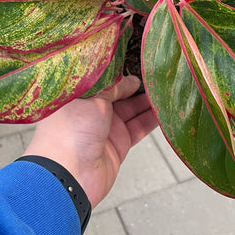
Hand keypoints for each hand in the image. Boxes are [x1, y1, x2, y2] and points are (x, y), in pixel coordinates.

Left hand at [21, 76, 156, 207]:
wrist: (69, 175)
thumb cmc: (69, 131)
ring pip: (132, 109)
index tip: (135, 59)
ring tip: (166, 86)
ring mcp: (105, 128)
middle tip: (157, 71)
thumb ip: (113, 86)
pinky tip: (165, 108)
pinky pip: (139, 127)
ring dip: (148, 100)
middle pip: (119, 93)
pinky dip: (152, 119)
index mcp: (77, 95)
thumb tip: (132, 80)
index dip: (118, 69)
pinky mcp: (118, 144)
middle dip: (137, 83)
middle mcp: (90, 110)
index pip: (101, 77)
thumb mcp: (93, 98)